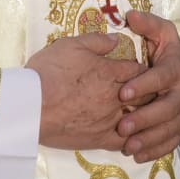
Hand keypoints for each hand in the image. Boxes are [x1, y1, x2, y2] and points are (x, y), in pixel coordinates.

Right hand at [26, 33, 142, 151]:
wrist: (31, 106)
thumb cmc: (48, 72)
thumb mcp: (71, 45)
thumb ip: (97, 41)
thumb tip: (117, 38)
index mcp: (110, 72)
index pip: (138, 70)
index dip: (142, 69)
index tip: (140, 70)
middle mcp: (115, 96)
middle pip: (145, 94)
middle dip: (149, 91)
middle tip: (149, 91)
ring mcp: (110, 119)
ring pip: (139, 117)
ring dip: (143, 114)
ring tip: (143, 112)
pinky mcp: (100, 139)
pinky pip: (125, 140)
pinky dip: (131, 136)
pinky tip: (130, 133)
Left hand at [115, 11, 179, 162]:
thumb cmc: (168, 52)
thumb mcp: (162, 33)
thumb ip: (147, 24)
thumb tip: (131, 16)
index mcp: (176, 68)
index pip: (162, 77)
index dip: (144, 85)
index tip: (123, 92)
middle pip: (167, 108)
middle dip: (145, 118)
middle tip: (123, 126)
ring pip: (169, 128)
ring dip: (149, 138)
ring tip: (128, 146)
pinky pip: (172, 141)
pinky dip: (156, 150)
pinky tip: (139, 155)